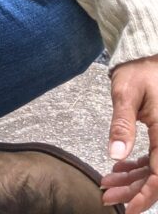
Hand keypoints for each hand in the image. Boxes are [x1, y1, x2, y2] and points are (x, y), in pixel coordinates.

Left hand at [100, 54, 157, 212]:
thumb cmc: (141, 72)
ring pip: (153, 171)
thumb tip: (115, 153)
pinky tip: (118, 168)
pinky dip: (136, 167)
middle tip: (107, 196)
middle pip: (156, 177)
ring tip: (107, 183)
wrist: (149, 60)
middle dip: (133, 191)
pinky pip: (153, 161)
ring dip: (132, 180)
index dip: (146, 194)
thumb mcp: (126, 93)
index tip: (128, 208)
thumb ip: (122, 123)